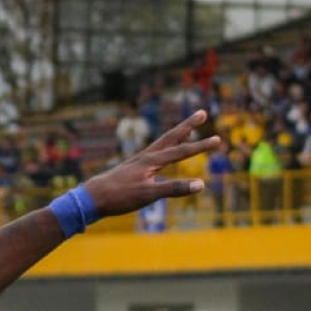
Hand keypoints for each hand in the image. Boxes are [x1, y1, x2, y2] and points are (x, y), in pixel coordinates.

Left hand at [79, 111, 221, 216]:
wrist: (91, 198)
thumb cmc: (119, 197)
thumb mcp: (149, 195)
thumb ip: (174, 189)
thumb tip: (201, 184)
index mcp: (152, 160)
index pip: (182, 151)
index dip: (201, 146)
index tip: (219, 139)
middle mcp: (146, 156)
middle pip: (172, 137)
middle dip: (189, 125)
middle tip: (202, 112)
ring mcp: (138, 161)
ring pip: (162, 144)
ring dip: (177, 135)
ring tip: (187, 129)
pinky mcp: (132, 168)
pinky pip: (154, 153)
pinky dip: (164, 149)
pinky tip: (162, 154)